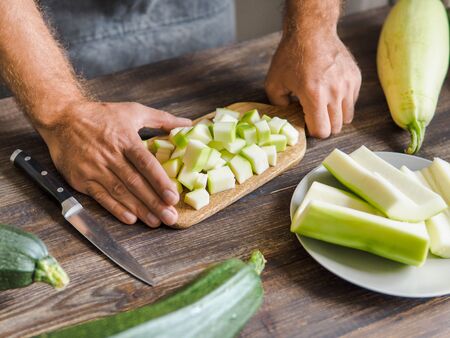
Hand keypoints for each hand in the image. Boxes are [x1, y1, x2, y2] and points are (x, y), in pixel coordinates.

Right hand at [38, 101, 191, 226]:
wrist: (62, 118)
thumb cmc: (101, 115)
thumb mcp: (133, 111)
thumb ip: (162, 119)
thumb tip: (188, 123)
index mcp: (125, 139)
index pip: (146, 164)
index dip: (160, 182)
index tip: (173, 197)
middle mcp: (110, 155)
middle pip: (135, 183)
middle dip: (155, 202)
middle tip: (171, 218)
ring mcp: (94, 168)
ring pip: (120, 193)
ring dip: (139, 209)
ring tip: (155, 222)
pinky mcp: (81, 179)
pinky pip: (101, 197)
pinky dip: (116, 209)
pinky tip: (131, 219)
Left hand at [265, 31, 361, 137]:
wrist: (311, 32)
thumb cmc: (290, 57)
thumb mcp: (273, 83)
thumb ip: (279, 106)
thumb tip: (288, 117)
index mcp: (314, 96)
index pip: (322, 131)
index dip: (313, 131)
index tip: (306, 122)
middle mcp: (335, 92)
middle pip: (336, 128)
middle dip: (324, 125)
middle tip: (313, 115)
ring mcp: (348, 85)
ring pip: (347, 117)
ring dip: (335, 116)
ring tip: (323, 106)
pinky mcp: (356, 78)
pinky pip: (352, 102)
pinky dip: (342, 102)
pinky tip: (330, 92)